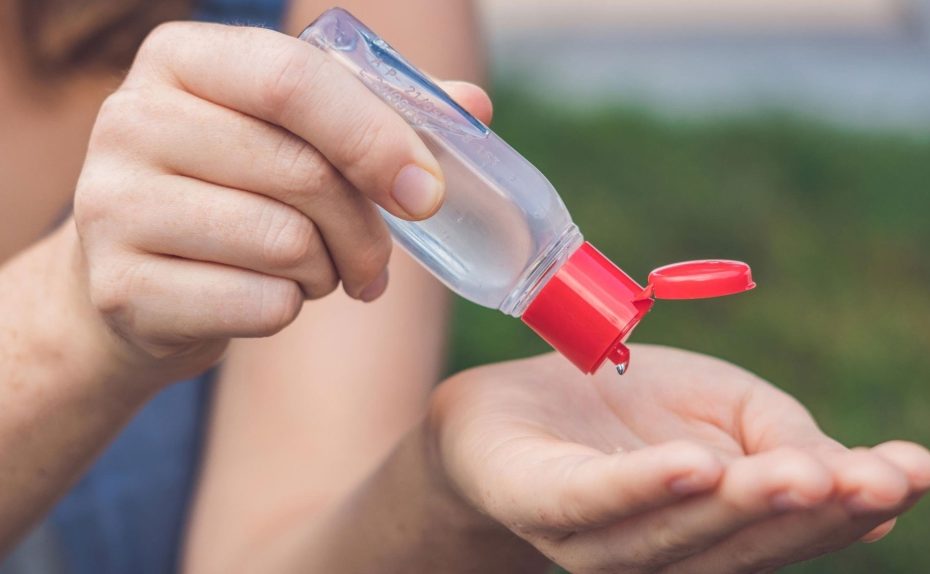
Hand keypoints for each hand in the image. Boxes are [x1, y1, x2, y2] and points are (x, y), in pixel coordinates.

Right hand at [72, 22, 490, 377]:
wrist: (134, 284)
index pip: (295, 80)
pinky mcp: (120, 288)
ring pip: (286, 243)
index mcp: (182, 59)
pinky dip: (289, 310)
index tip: (430, 192)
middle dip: (365, 229)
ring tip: (310, 271)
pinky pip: (261, 305)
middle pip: (303, 172)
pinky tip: (267, 298)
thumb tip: (474, 105)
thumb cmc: (232, 195)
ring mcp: (111, 205)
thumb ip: (379, 113)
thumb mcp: (291, 136)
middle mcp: (131, 119)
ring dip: (327, 271)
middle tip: (376, 260)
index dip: (378, 138)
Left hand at [428, 346, 929, 572]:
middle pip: (738, 544)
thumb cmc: (624, 406)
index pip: (787, 530)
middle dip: (807, 514)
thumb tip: (862, 477)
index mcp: (712, 529)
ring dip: (739, 507)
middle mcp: (661, 549)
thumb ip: (780, 436)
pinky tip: (693, 467)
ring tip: (797, 474)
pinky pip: (593, 501)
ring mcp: (596, 537)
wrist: (509, 404)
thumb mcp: (720, 402)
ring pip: (675, 535)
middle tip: (870, 480)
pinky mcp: (540, 503)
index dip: (851, 507)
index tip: (914, 471)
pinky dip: (643, 488)